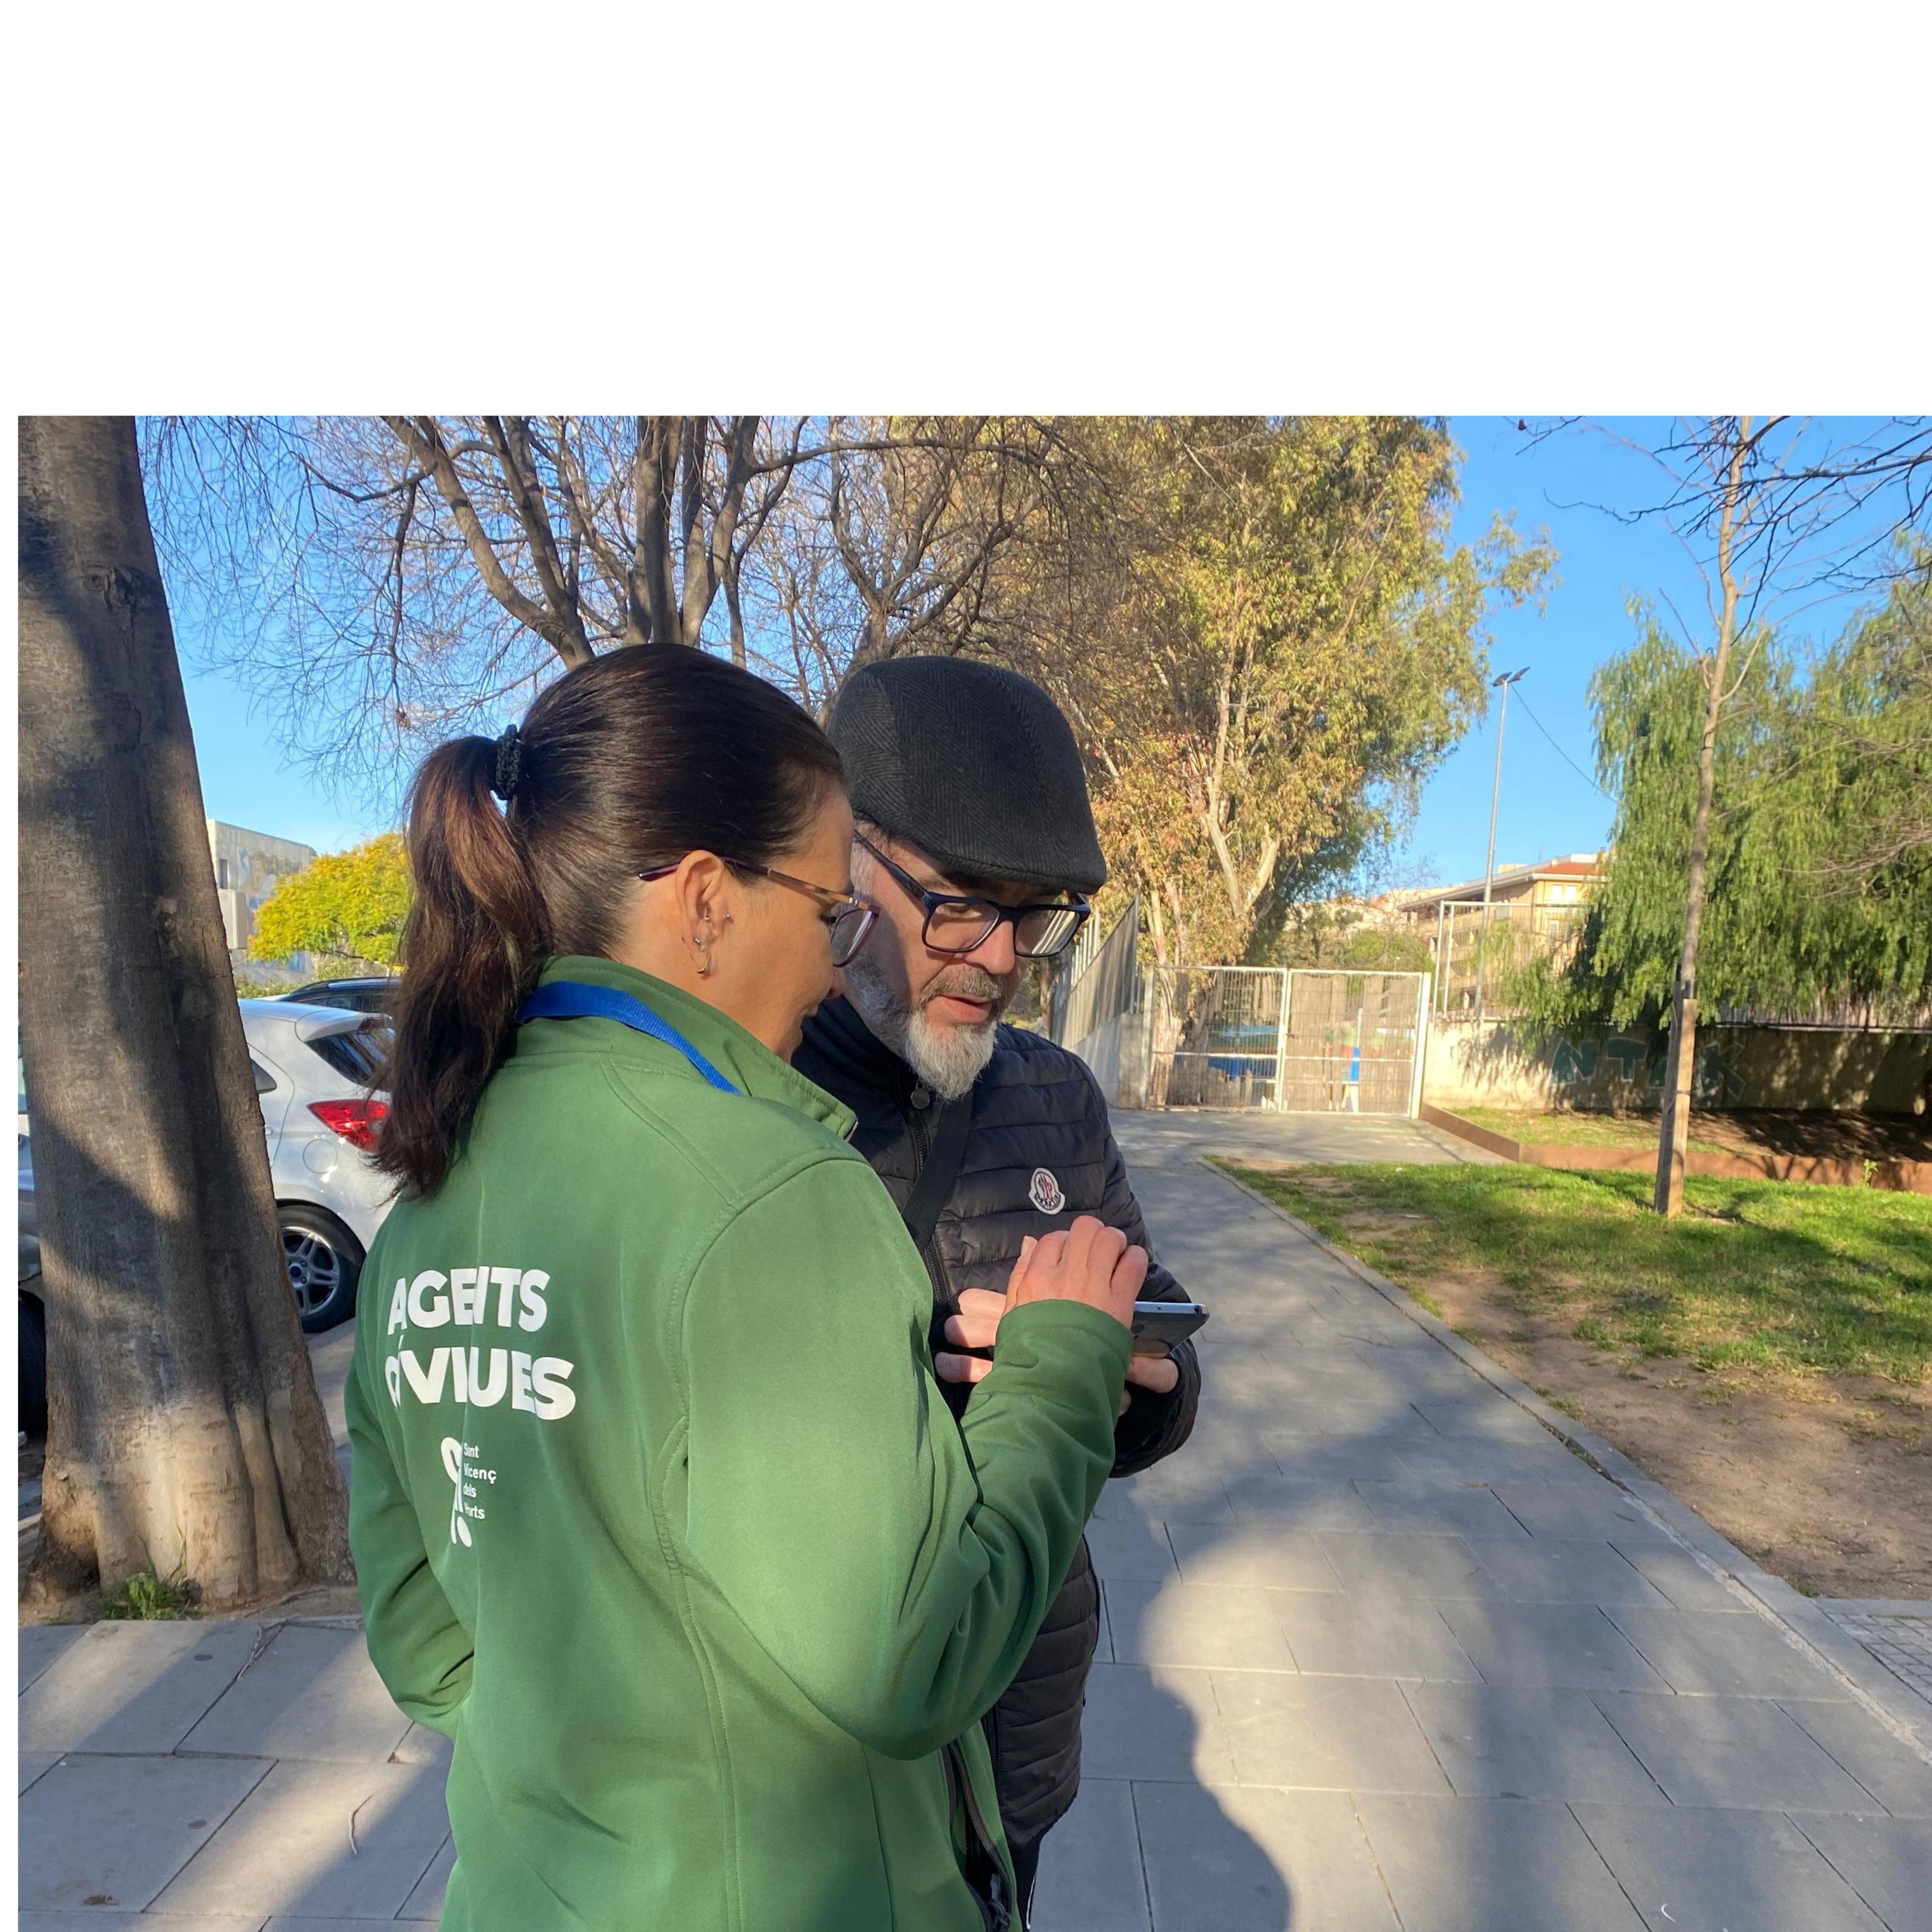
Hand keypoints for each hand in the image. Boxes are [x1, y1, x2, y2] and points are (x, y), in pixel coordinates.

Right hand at [934, 1218, 1148, 1382]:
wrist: (1055, 1386)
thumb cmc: (1030, 1353)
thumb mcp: (1013, 1313)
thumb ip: (1021, 1275)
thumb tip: (1031, 1242)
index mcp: (1036, 1278)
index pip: (1053, 1239)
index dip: (1065, 1243)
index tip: (1071, 1256)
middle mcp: (1065, 1275)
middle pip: (1084, 1229)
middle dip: (1093, 1236)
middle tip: (1098, 1251)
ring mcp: (1093, 1286)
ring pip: (1110, 1239)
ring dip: (1115, 1243)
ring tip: (1116, 1257)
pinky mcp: (1119, 1301)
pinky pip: (1133, 1263)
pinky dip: (1135, 1260)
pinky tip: (1131, 1269)